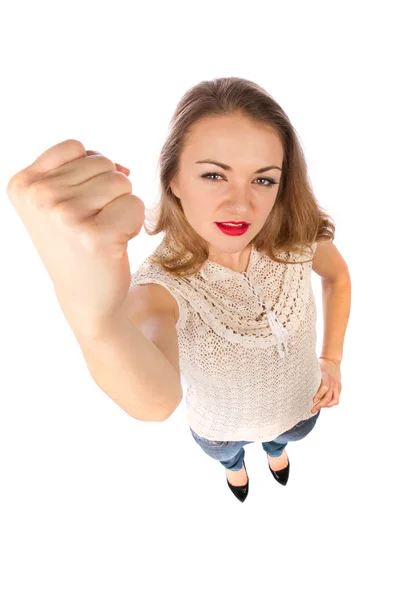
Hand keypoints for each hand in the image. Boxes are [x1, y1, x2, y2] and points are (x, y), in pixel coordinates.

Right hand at [7, 139, 144, 336]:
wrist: (85, 297)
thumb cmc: (76, 243)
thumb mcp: (58, 200)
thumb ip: (81, 168)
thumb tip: (123, 168)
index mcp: (23, 184)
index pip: (77, 148)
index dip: (88, 175)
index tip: (76, 208)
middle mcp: (39, 198)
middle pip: (102, 163)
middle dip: (107, 192)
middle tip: (92, 225)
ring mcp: (65, 216)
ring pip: (121, 181)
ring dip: (121, 206)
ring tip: (103, 232)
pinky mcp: (95, 236)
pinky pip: (135, 204)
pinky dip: (134, 223)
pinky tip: (115, 243)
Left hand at [311, 357, 341, 414]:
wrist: (332, 361)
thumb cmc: (321, 365)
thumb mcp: (315, 368)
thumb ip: (311, 376)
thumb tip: (299, 384)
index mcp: (326, 376)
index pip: (324, 388)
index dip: (319, 395)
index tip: (313, 400)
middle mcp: (333, 382)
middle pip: (328, 397)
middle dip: (320, 405)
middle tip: (312, 410)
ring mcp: (337, 386)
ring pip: (334, 400)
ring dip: (325, 406)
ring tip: (317, 408)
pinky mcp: (339, 388)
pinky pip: (336, 399)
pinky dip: (330, 404)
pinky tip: (323, 405)